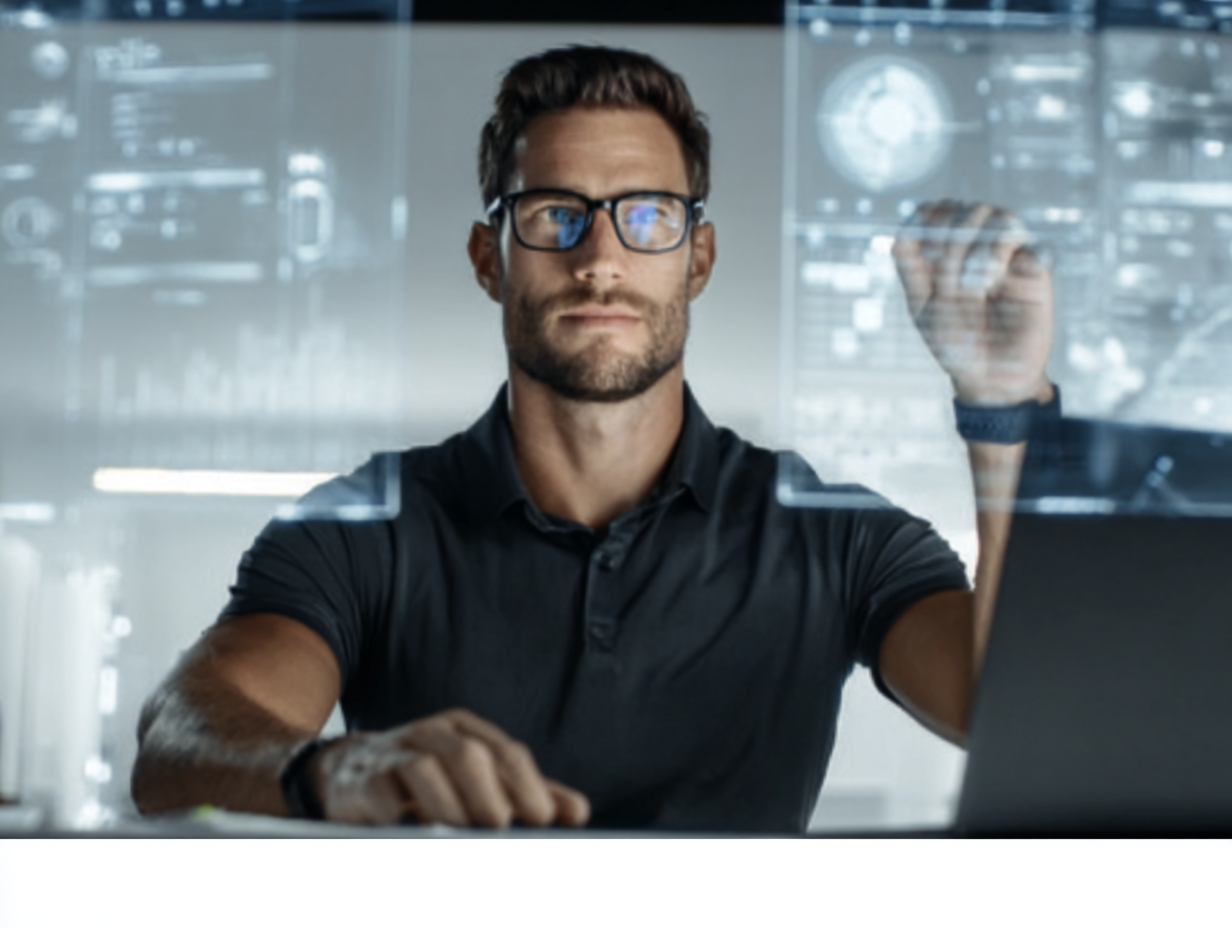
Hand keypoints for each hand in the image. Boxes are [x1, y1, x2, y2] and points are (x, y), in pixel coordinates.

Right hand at [312, 708, 590, 827]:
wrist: (351, 773)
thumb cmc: (427, 779)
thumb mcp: (479, 780)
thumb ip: (526, 792)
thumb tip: (577, 811)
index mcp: (466, 730)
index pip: (505, 751)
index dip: (527, 784)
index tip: (543, 818)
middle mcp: (433, 733)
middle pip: (469, 754)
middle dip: (489, 794)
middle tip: (501, 829)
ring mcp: (396, 752)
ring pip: (426, 767)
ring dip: (449, 804)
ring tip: (462, 833)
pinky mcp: (364, 778)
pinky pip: (382, 791)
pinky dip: (401, 811)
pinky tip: (414, 828)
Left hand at [893, 200, 1054, 405]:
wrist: (989, 377)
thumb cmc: (953, 342)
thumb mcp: (922, 306)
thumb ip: (912, 265)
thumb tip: (908, 225)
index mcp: (942, 253)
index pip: (933, 212)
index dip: (927, 217)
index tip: (925, 247)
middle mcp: (975, 247)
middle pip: (967, 210)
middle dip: (956, 241)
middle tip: (953, 279)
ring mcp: (1007, 256)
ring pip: (1001, 218)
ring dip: (984, 247)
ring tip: (979, 283)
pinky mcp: (1036, 271)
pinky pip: (1035, 247)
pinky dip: (1015, 258)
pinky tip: (1002, 281)